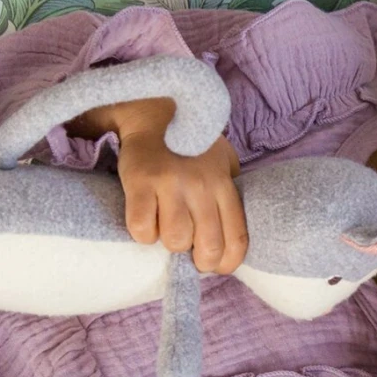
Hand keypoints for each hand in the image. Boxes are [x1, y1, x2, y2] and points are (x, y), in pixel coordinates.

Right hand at [70, 94, 246, 274]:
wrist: (156, 111)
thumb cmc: (192, 145)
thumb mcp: (224, 164)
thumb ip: (230, 196)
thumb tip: (231, 238)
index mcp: (224, 184)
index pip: (236, 238)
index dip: (227, 263)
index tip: (217, 266)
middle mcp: (201, 185)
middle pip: (207, 247)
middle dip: (198, 260)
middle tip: (188, 251)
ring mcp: (171, 183)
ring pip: (175, 240)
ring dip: (168, 244)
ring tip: (165, 229)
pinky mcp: (140, 182)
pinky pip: (142, 229)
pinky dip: (143, 235)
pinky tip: (145, 222)